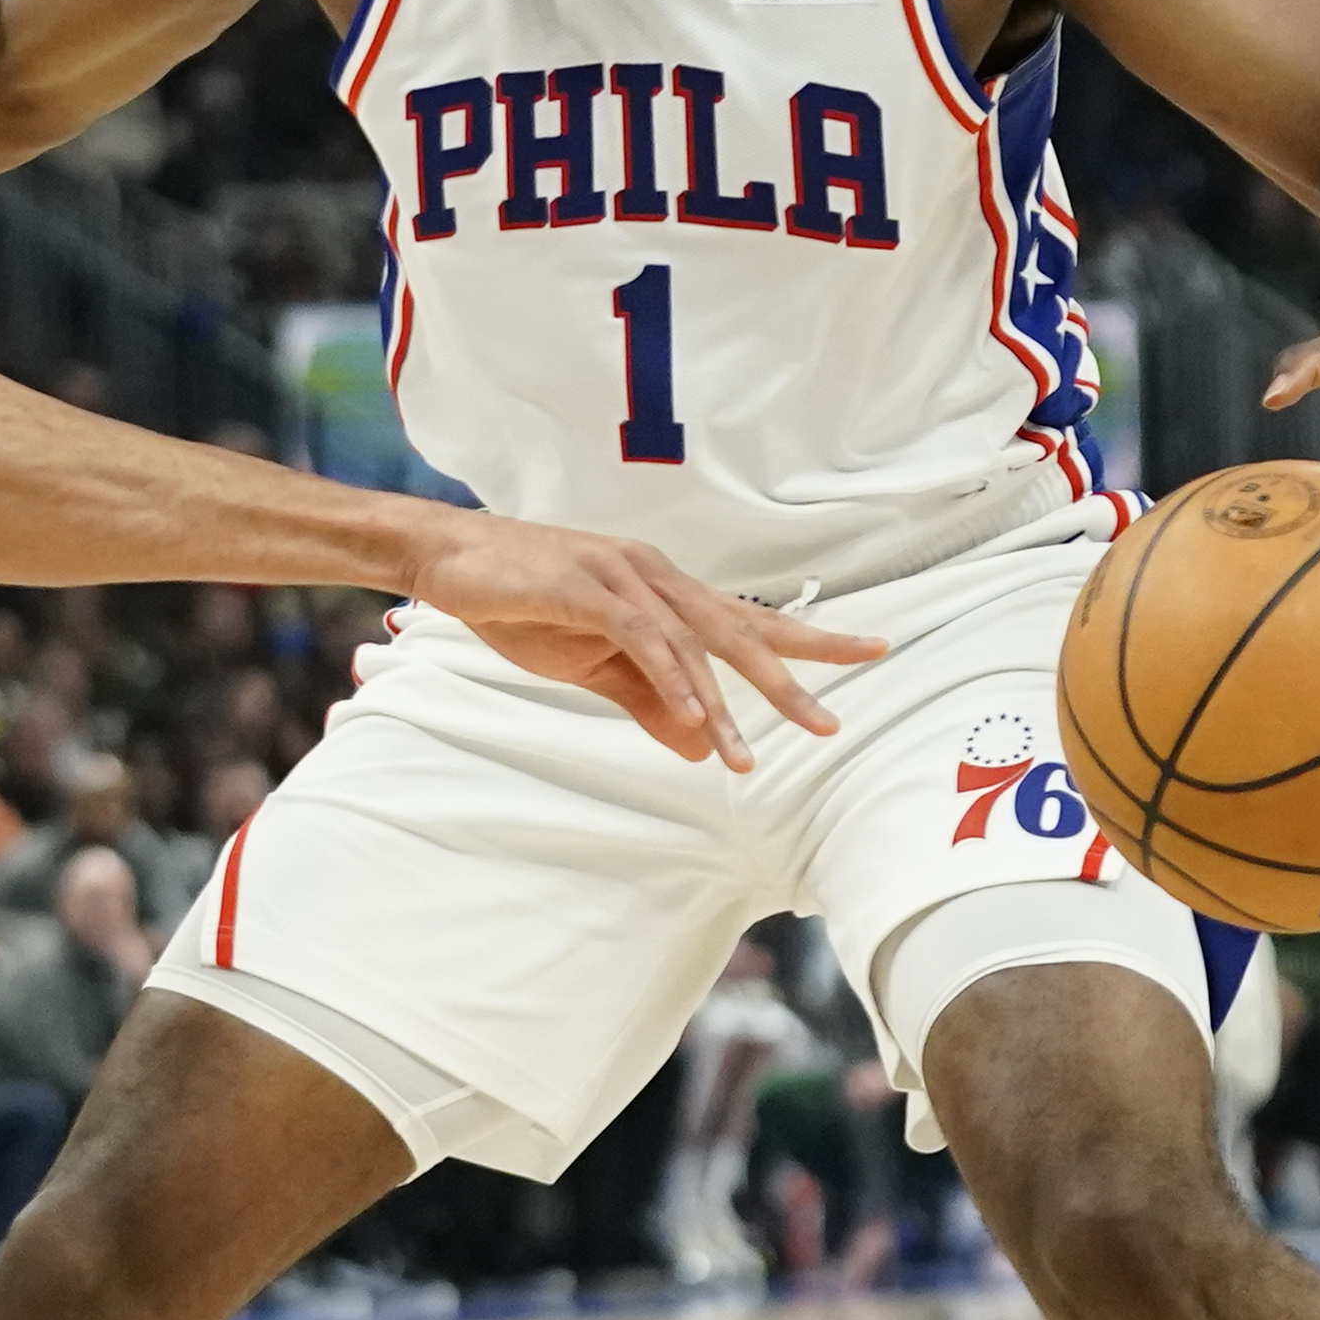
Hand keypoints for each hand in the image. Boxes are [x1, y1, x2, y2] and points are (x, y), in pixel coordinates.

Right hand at [411, 511, 887, 771]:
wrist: (449, 560)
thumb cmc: (520, 602)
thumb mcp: (590, 666)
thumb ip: (647, 702)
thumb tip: (699, 746)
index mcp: (661, 593)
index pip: (746, 620)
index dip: (807, 638)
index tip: (870, 651)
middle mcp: (654, 577)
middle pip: (736, 631)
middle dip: (788, 678)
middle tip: (829, 723)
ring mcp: (620, 577)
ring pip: (690, 643)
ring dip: (720, 706)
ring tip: (746, 759)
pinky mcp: (583, 586)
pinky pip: (639, 638)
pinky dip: (668, 678)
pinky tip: (689, 717)